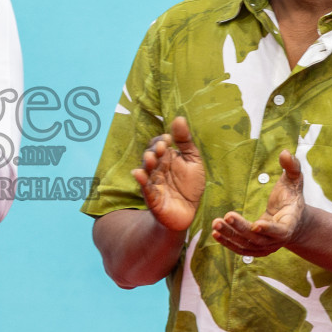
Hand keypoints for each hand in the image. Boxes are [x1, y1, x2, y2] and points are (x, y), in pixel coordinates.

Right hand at [132, 116, 205, 231]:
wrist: (188, 214)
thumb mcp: (192, 161)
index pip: (158, 144)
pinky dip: (141, 181)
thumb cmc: (190, 186)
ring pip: (146, 170)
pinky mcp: (152, 198)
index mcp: (166, 158)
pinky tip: (139, 173)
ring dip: (147, 163)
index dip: (161, 140)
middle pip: (151, 155)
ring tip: (151, 157)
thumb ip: (185, 141)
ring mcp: (153, 183)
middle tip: (162, 147)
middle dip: (154, 150)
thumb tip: (178, 117)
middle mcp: (157, 169)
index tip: (168, 138)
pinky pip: (145, 188)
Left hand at [211, 150, 306, 256]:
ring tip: (216, 223)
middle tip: (227, 216)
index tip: (256, 224)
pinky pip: (241, 249)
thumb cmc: (291, 197)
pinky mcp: (256, 249)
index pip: (281, 230)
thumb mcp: (294, 181)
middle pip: (258, 238)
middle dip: (242, 228)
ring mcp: (267, 247)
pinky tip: (215, 233)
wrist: (293, 220)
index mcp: (290, 223)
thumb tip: (285, 152)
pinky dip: (228, 243)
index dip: (270, 229)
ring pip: (247, 245)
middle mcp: (278, 240)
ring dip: (231, 236)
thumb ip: (291, 167)